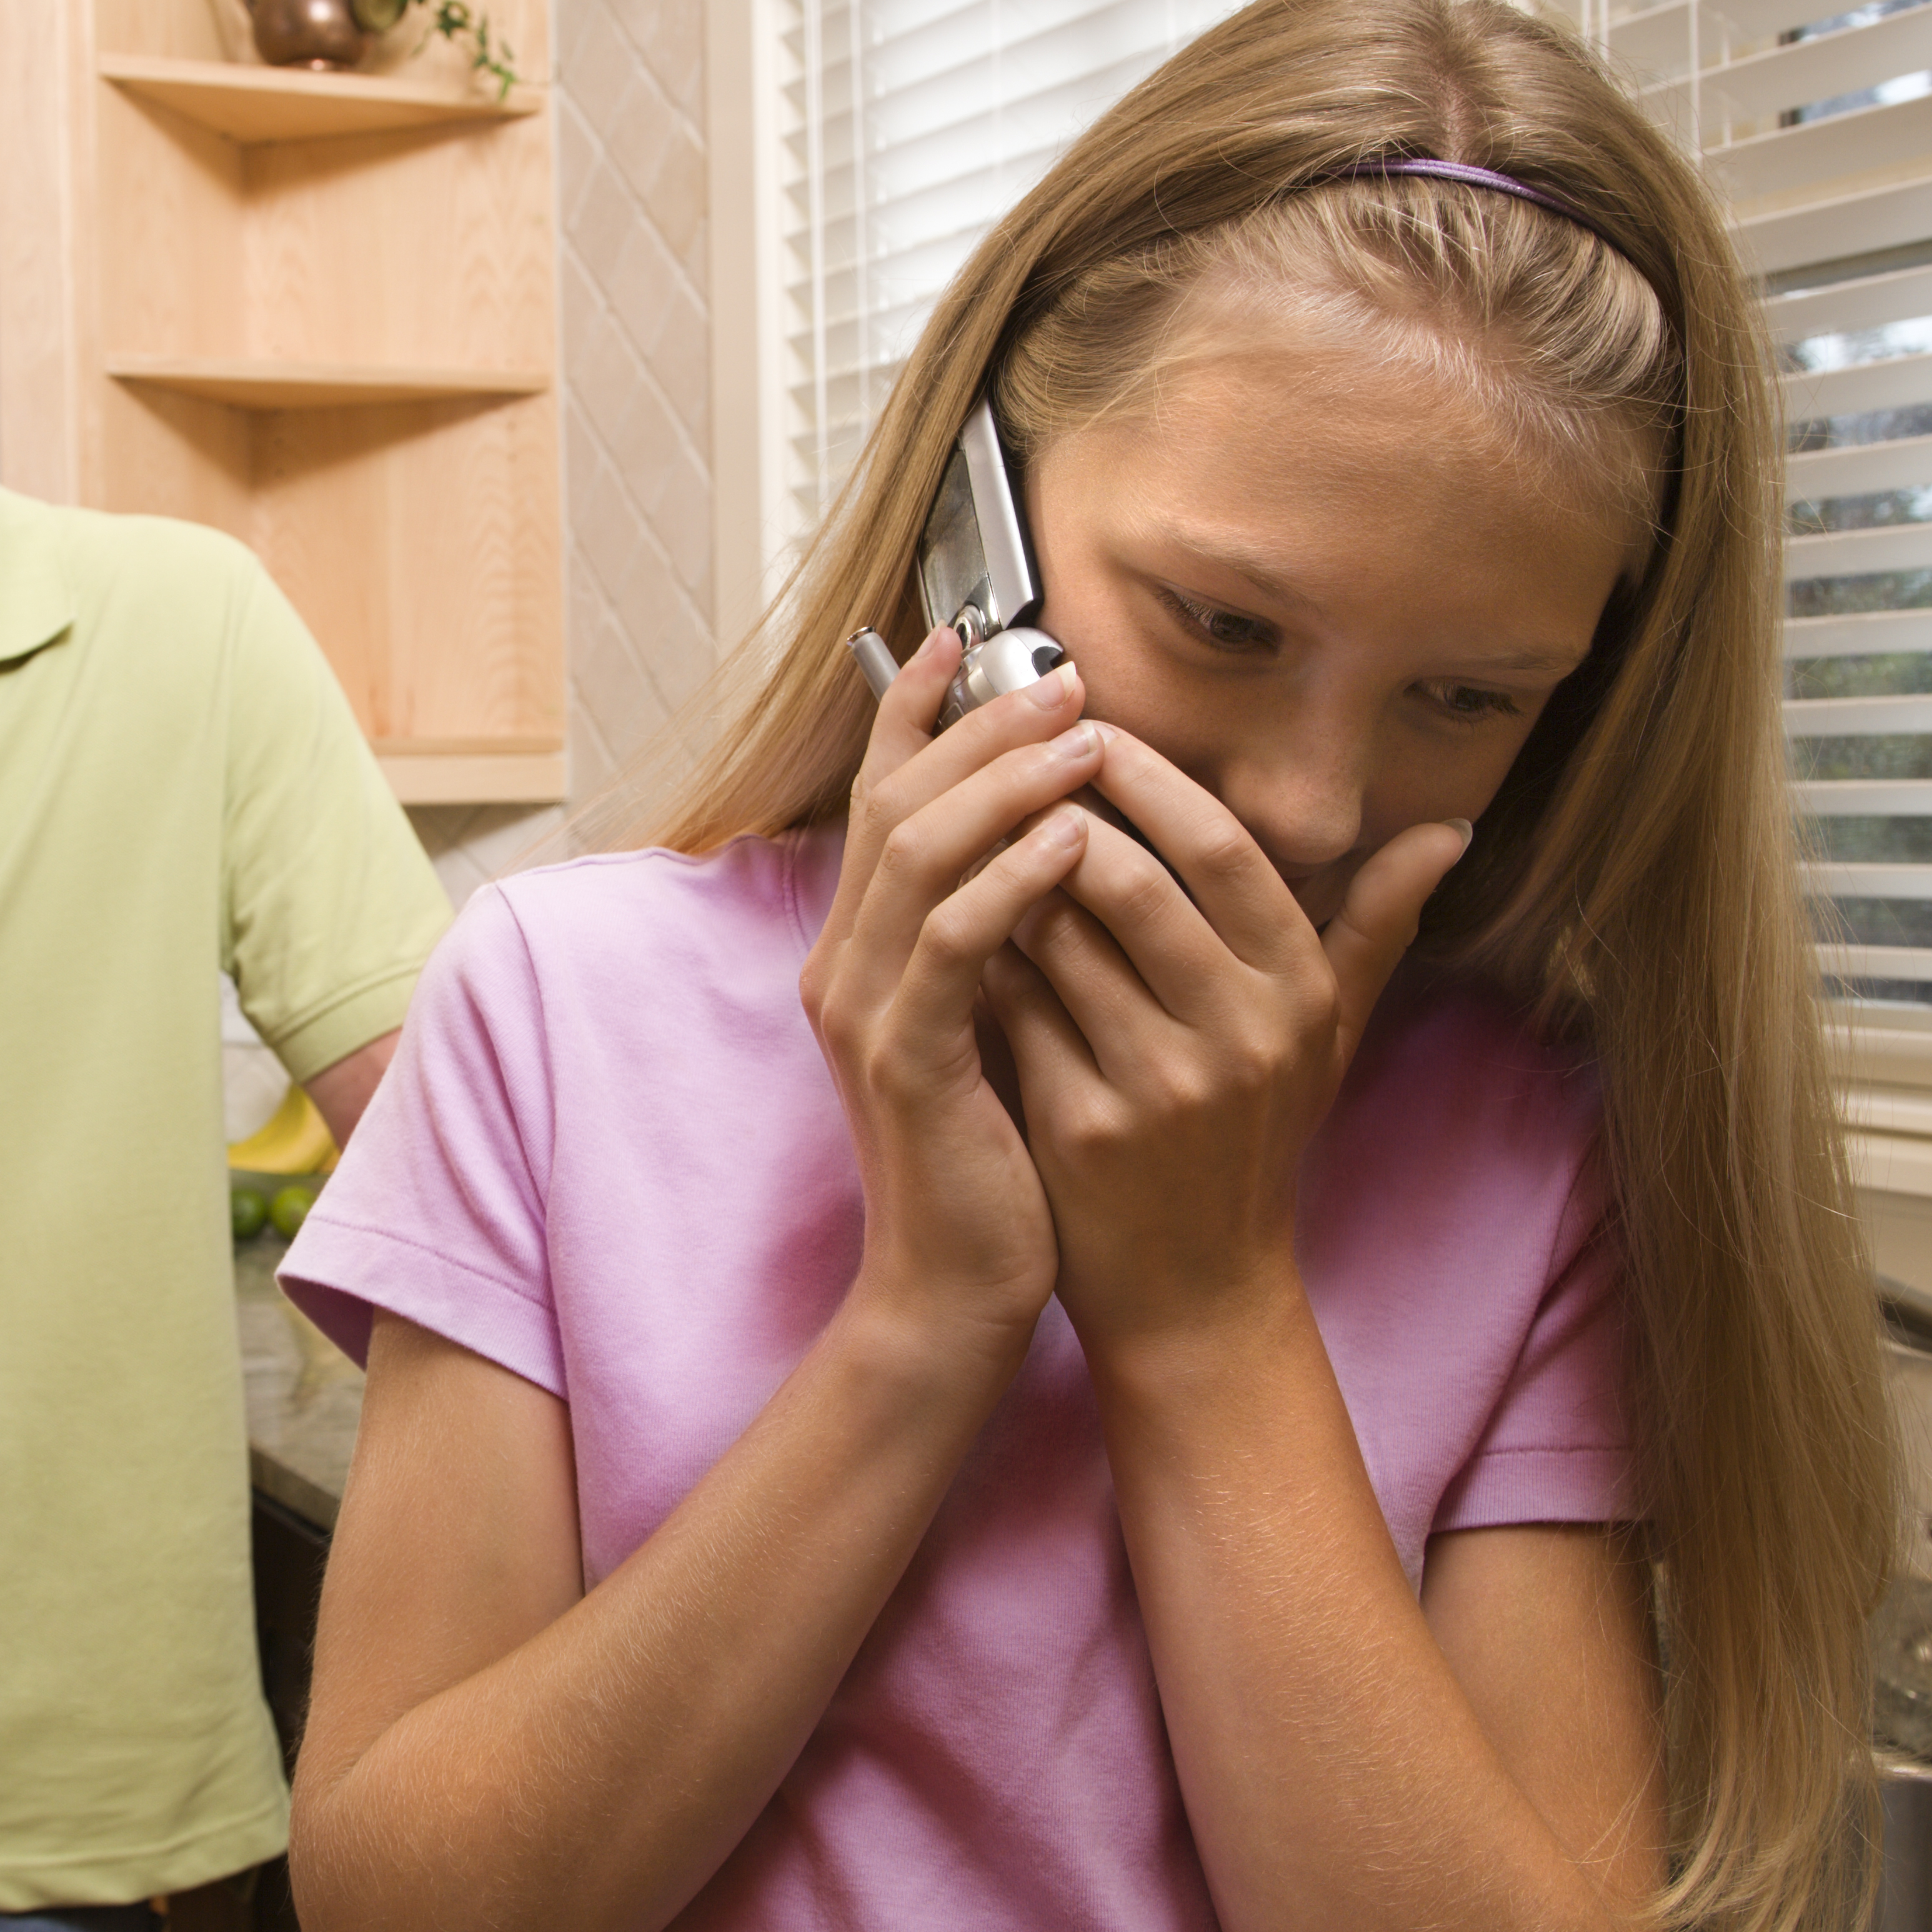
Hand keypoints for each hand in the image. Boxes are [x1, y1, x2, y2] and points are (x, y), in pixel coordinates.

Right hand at [802, 627, 1112, 1367]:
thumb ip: (1010, 936)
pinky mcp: (906, 1059)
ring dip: (1004, 786)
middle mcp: (847, 966)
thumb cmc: (994, 1161)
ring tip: (1085, 739)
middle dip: (977, 728)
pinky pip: (955, 943)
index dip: (919, 713)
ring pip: (920, 856)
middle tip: (1062, 673)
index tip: (978, 640)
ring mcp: (867, 1011)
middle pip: (896, 805)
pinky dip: (1014, 881)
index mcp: (867, 952)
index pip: (883, 801)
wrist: (953, 1291)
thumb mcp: (1001, 1023)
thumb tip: (1067, 837)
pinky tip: (1077, 842)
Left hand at [979, 729, 1466, 1359]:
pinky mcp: (1083, 1127)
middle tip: (1013, 763)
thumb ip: (1376, 927)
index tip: (1094, 726)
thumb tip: (1448, 830)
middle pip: (1133, 881)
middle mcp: (1241, 1036)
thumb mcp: (1330, 1040)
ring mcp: (1160, 1085)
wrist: (1196, 1293)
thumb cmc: (1255, 1143)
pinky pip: (1015, 1006)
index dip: (1154, 778)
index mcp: (1299, 994)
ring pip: (1060, 937)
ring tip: (977, 833)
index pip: (1226, 852)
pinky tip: (960, 928)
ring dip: (1009, 877)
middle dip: (1062, 810)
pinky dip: (984, 956)